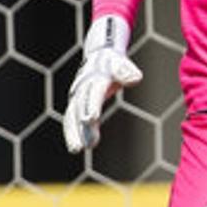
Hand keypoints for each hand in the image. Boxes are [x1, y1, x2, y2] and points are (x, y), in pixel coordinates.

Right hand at [62, 15, 142, 153]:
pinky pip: (71, 120)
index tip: (91, 119)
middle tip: (87, 142)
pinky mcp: (76, 106)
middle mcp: (81, 89)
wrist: (97, 57)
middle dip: (83, 125)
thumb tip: (135, 77)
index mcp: (95, 78)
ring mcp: (76, 98)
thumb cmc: (111, 63)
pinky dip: (72, 133)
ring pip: (72, 116)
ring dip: (74, 133)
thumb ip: (125, 71)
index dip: (92, 105)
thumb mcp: (120, 65)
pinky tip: (76, 147)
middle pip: (81, 108)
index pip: (93, 93)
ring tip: (77, 149)